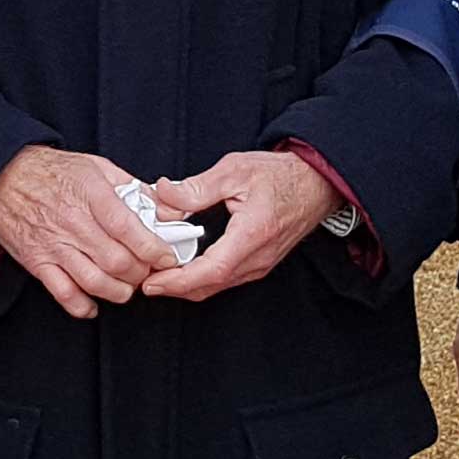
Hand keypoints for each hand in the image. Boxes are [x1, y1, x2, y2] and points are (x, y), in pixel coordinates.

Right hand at [0, 145, 178, 318]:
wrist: (2, 178)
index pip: (129, 229)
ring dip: (119, 291)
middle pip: (118, 262)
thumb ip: (136, 188)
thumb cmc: (53, 172)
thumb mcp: (98, 167)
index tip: (167, 256)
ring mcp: (54, 246)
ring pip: (96, 283)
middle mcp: (73, 223)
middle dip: (141, 273)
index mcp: (91, 195)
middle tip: (148, 270)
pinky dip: (83, 306)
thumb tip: (169, 210)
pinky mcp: (38, 263)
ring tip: (126, 285)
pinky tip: (94, 302)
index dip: (154, 249)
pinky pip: (64, 294)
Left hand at [137, 148, 336, 302]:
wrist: (315, 184)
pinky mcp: (259, 264)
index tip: (153, 282)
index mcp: (252, 234)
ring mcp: (260, 264)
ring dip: (186, 285)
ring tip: (156, 274)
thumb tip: (163, 194)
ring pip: (216, 286)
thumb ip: (197, 186)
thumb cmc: (280, 175)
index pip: (213, 269)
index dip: (179, 281)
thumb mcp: (235, 170)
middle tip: (143, 279)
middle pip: (210, 285)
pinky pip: (225, 280)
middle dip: (174, 287)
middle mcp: (258, 257)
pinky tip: (182, 267)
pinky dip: (200, 279)